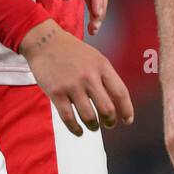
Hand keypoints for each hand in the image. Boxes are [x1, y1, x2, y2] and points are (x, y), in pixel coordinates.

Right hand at [19, 20, 134, 135]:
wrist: (46, 42)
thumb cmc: (72, 51)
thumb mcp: (95, 58)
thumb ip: (105, 76)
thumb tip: (115, 100)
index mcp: (102, 67)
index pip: (120, 92)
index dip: (126, 109)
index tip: (128, 120)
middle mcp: (89, 77)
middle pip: (106, 108)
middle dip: (110, 121)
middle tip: (109, 125)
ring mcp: (72, 86)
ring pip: (88, 116)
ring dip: (93, 126)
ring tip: (93, 127)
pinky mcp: (56, 93)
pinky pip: (68, 118)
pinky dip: (75, 128)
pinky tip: (79, 131)